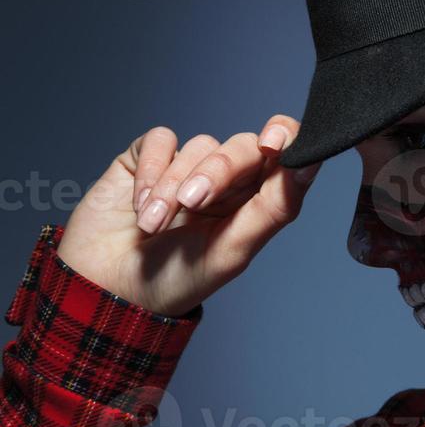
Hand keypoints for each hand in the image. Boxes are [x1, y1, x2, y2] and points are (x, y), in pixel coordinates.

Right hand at [56, 119, 320, 316]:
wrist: (111, 289)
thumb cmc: (178, 278)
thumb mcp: (233, 249)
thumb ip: (275, 206)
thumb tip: (310, 163)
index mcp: (256, 201)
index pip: (285, 154)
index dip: (284, 137)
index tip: (273, 143)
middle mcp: (228, 179)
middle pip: (242, 147)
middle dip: (217, 172)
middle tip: (193, 203)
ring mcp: (188, 166)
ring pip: (200, 146)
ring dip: (174, 186)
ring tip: (153, 224)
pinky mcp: (150, 158)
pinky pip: (162, 141)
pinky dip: (152, 171)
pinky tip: (140, 204)